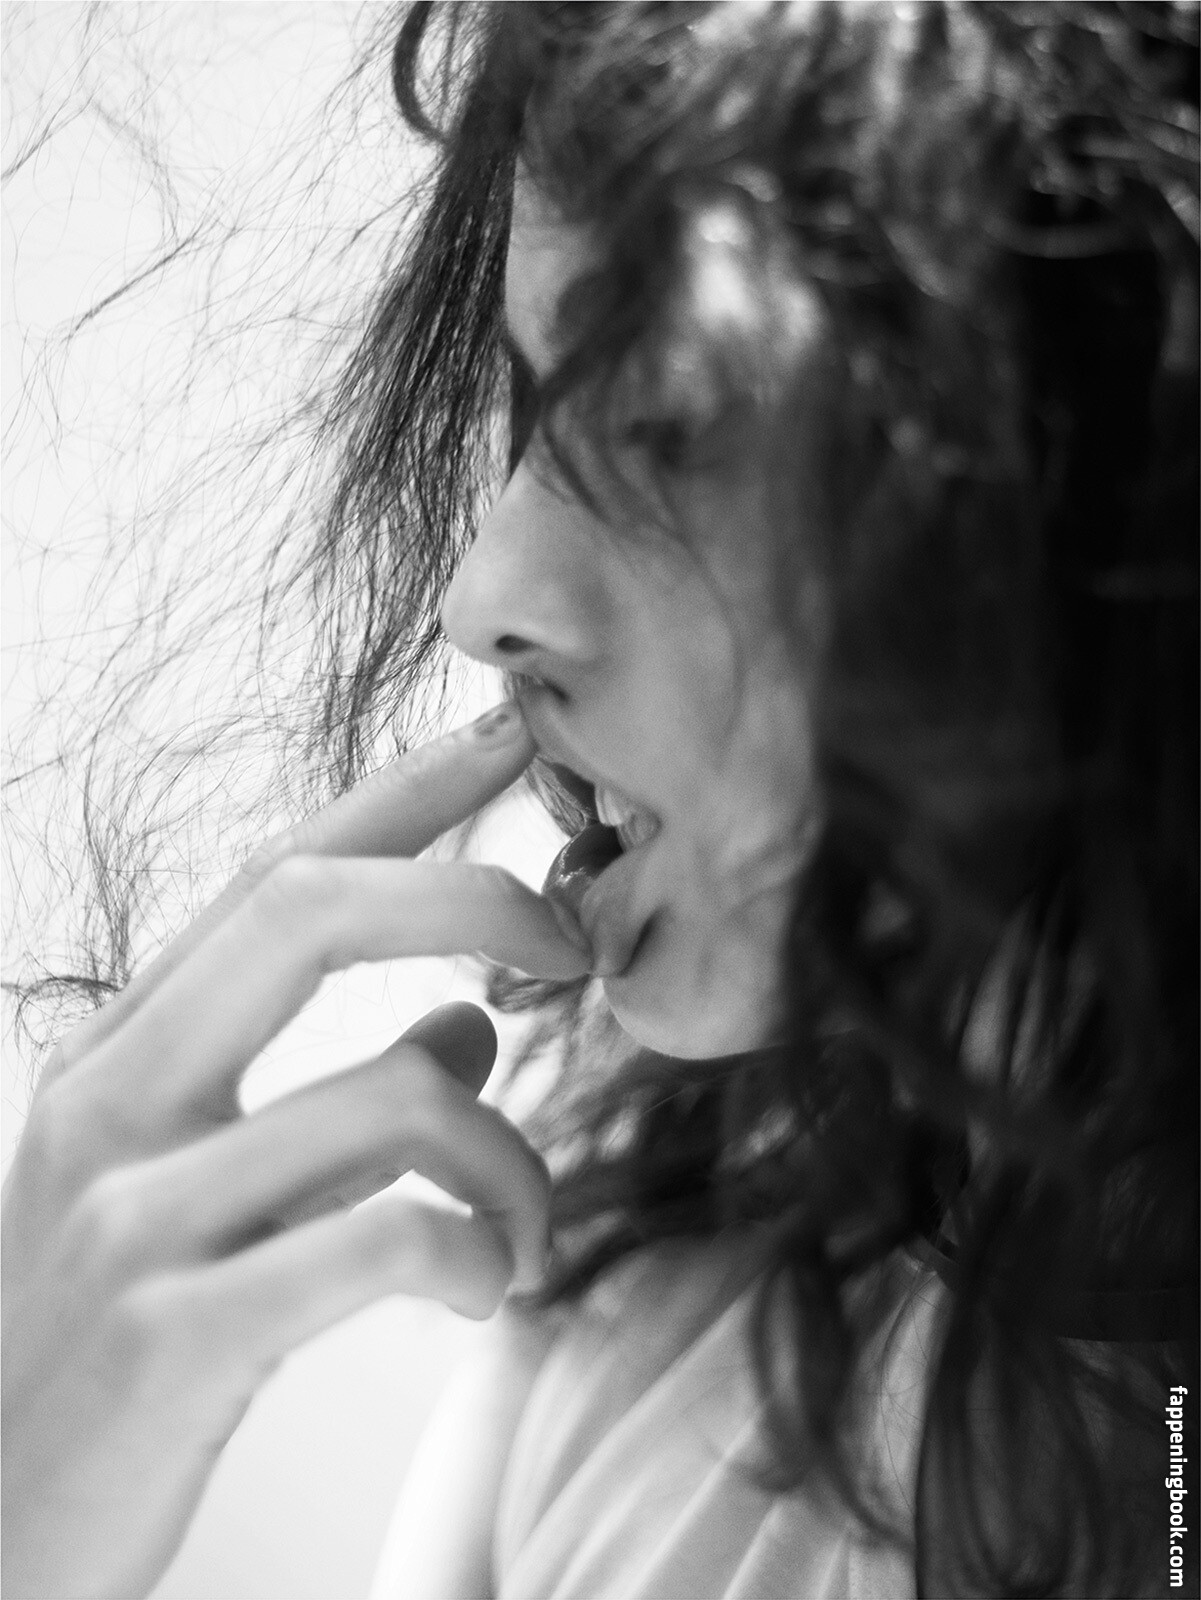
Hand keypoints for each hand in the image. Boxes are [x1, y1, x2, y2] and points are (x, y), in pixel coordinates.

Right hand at [2, 703, 585, 1599]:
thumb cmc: (105, 1354)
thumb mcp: (198, 1198)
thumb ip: (332, 1107)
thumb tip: (469, 1030)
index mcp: (122, 1056)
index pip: (276, 877)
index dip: (397, 795)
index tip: (500, 739)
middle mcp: (114, 1104)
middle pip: (309, 911)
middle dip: (471, 895)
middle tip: (573, 942)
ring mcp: (134, 1215)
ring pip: (393, 1095)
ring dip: (509, 1156)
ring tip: (527, 1228)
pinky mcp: (171, 1334)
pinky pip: (382, 1241)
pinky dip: (473, 1250)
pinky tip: (486, 1285)